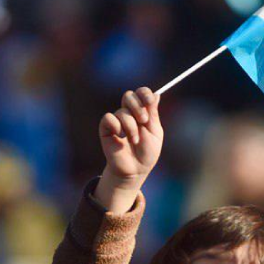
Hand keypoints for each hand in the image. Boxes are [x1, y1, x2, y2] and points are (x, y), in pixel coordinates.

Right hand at [96, 88, 162, 213]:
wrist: (136, 170)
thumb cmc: (147, 153)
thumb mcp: (155, 132)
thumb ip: (153, 114)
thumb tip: (157, 94)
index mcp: (142, 112)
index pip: (141, 93)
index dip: (144, 93)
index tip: (150, 100)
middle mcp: (128, 113)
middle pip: (129, 95)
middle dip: (138, 106)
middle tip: (143, 120)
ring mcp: (117, 120)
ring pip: (122, 112)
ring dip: (131, 126)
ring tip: (134, 140)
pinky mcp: (106, 129)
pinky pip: (109, 118)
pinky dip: (116, 126)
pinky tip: (120, 137)